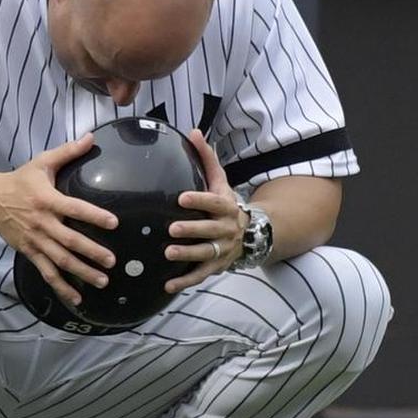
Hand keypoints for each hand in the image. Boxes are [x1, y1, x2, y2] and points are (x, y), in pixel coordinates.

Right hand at [0, 134, 118, 306]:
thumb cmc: (20, 181)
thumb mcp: (42, 162)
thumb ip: (68, 152)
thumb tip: (92, 137)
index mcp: (47, 199)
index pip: (74, 208)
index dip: (94, 216)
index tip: (114, 223)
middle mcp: (42, 223)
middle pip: (69, 241)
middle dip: (91, 252)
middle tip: (112, 262)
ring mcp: (35, 241)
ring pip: (60, 260)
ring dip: (81, 272)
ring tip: (102, 281)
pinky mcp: (29, 252)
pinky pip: (47, 272)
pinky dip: (61, 286)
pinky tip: (77, 298)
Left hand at [164, 129, 245, 292]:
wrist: (250, 233)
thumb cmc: (225, 203)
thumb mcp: (220, 181)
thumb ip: (207, 159)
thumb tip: (193, 131)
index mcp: (226, 206)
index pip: (213, 202)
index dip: (199, 200)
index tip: (181, 198)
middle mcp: (226, 229)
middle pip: (210, 231)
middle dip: (192, 230)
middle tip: (172, 229)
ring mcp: (222, 249)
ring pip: (205, 254)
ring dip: (187, 255)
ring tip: (167, 254)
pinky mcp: (216, 266)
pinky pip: (200, 276)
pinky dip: (185, 282)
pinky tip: (167, 285)